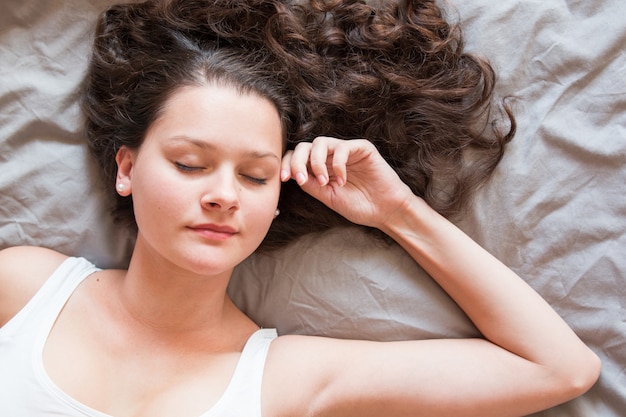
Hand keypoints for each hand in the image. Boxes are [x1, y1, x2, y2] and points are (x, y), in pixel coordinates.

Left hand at [280, 137, 413, 227]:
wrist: (385, 211)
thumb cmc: (358, 206)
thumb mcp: (328, 197)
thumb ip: (310, 184)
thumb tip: (289, 173)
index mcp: (320, 167)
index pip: (297, 157)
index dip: (287, 164)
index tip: (282, 179)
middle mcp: (331, 156)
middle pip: (304, 146)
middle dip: (297, 161)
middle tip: (301, 179)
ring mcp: (346, 150)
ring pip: (320, 142)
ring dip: (316, 162)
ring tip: (324, 182)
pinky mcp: (362, 148)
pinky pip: (342, 147)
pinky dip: (338, 164)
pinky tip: (342, 180)